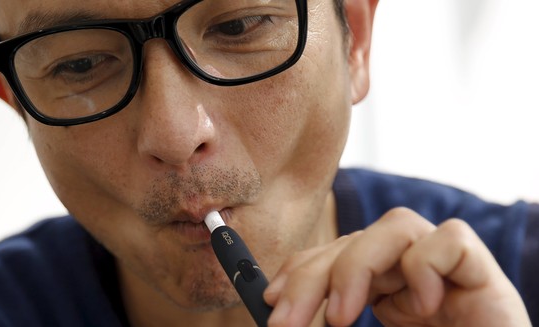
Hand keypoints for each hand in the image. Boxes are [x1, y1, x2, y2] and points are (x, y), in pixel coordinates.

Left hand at [263, 207, 530, 326]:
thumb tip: (286, 318)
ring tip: (342, 317)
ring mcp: (448, 268)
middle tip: (284, 320)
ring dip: (357, 266)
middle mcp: (412, 270)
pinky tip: (424, 308)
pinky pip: (449, 240)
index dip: (301, 270)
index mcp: (386, 288)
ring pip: (395, 225)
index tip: (270, 299)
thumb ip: (334, 325)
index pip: (336, 256)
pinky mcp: (483, 272)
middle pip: (355, 240)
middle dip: (313, 275)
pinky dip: (426, 268)